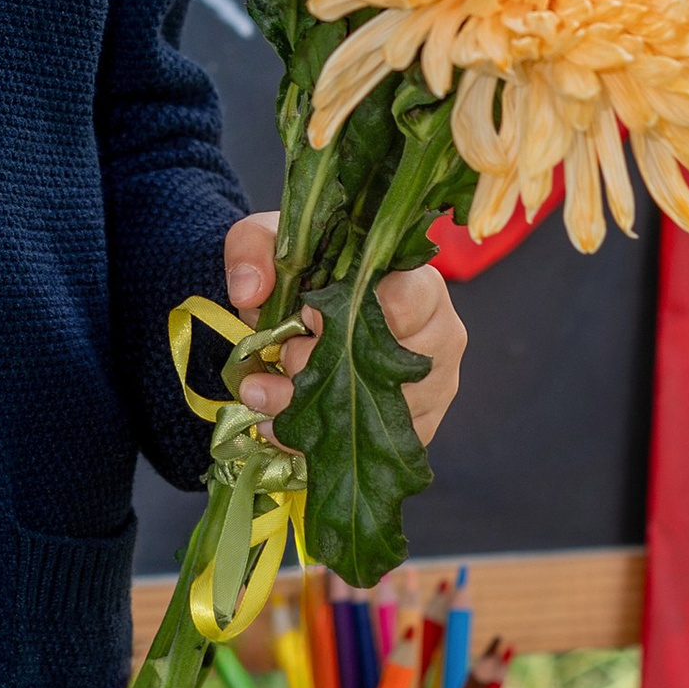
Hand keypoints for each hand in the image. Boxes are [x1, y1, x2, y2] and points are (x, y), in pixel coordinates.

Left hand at [221, 212, 467, 445]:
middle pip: (386, 366)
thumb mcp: (272, 239)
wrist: (312, 309)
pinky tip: (275, 423)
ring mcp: (432, 390)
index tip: (306, 315)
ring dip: (307, 408)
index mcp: (419, 284)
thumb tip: (250, 292)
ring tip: (260, 394)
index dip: (347, 314)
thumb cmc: (308, 269)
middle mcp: (438, 338)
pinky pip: (369, 448)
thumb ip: (253, 249)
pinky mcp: (414, 430)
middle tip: (280, 356)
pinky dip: (313, 440)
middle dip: (318, 366)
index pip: (406, 303)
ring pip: (376, 416)